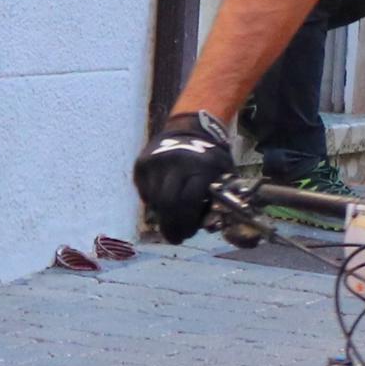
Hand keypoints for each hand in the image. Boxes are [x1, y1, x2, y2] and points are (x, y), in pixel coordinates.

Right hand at [132, 114, 237, 243]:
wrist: (190, 128)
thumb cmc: (211, 158)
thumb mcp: (223, 175)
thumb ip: (217, 200)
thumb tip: (206, 228)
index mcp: (200, 167)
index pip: (188, 202)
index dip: (186, 223)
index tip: (185, 235)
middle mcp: (175, 163)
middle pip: (167, 203)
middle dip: (170, 225)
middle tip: (174, 237)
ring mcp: (156, 162)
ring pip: (154, 200)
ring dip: (162, 214)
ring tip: (171, 219)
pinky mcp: (141, 163)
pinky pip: (145, 191)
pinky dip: (154, 200)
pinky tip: (163, 199)